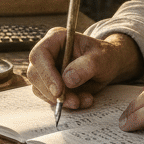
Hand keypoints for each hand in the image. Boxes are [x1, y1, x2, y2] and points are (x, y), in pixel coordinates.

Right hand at [27, 30, 142, 110]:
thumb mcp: (101, 58)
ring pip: (40, 90)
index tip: (59, 91)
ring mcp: (47, 70)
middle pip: (35, 75)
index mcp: (55, 39)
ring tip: (83, 100)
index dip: (46, 74)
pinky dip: (66, 104)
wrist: (108, 65)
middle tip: (74, 101)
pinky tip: (83, 100)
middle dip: (53, 92)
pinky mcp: (50, 85)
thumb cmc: (104, 56)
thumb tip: (67, 80)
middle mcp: (47, 54)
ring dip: (61, 100)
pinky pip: (50, 99)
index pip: (39, 55)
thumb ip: (86, 66)